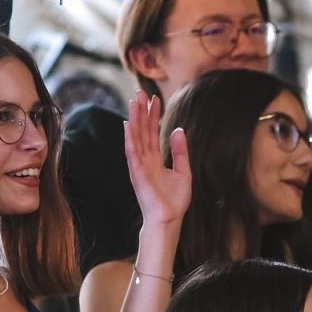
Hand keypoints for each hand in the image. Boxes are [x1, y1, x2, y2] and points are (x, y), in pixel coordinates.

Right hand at [122, 90, 189, 227]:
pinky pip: (132, 152)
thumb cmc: (174, 200)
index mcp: (155, 160)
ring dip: (134, 119)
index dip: (154, 116)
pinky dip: (130, 138)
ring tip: (134, 101)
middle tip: (141, 92)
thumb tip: (177, 130)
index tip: (155, 99)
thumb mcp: (183, 172)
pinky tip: (128, 125)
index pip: (153, 133)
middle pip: (142, 131)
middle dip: (141, 112)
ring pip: (136, 137)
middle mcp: (145, 160)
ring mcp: (139, 165)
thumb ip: (180, 152)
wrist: (169, 219)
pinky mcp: (137, 173)